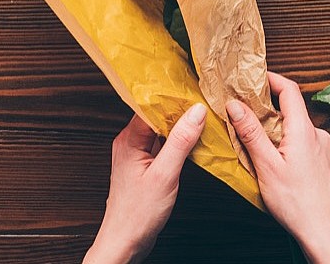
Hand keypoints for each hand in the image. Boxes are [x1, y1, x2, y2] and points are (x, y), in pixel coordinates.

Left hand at [83, 103, 206, 263]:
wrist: (125, 241)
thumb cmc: (138, 213)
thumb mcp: (165, 174)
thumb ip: (181, 141)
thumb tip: (196, 112)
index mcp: (128, 139)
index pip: (151, 106)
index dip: (173, 97)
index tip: (194, 89)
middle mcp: (129, 143)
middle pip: (157, 116)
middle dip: (179, 109)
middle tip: (203, 101)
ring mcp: (136, 155)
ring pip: (160, 131)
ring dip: (179, 126)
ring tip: (201, 118)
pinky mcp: (144, 166)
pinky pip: (161, 145)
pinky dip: (177, 142)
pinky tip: (192, 142)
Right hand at [226, 73, 329, 263]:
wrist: (322, 231)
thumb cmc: (296, 203)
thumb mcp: (266, 166)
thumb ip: (251, 133)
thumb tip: (235, 105)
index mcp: (305, 131)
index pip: (290, 90)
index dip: (270, 79)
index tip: (251, 78)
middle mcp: (317, 135)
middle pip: (291, 108)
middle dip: (266, 107)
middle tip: (243, 111)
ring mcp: (322, 149)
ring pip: (294, 127)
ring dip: (273, 128)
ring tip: (252, 140)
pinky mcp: (321, 162)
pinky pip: (300, 142)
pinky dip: (283, 142)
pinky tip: (270, 159)